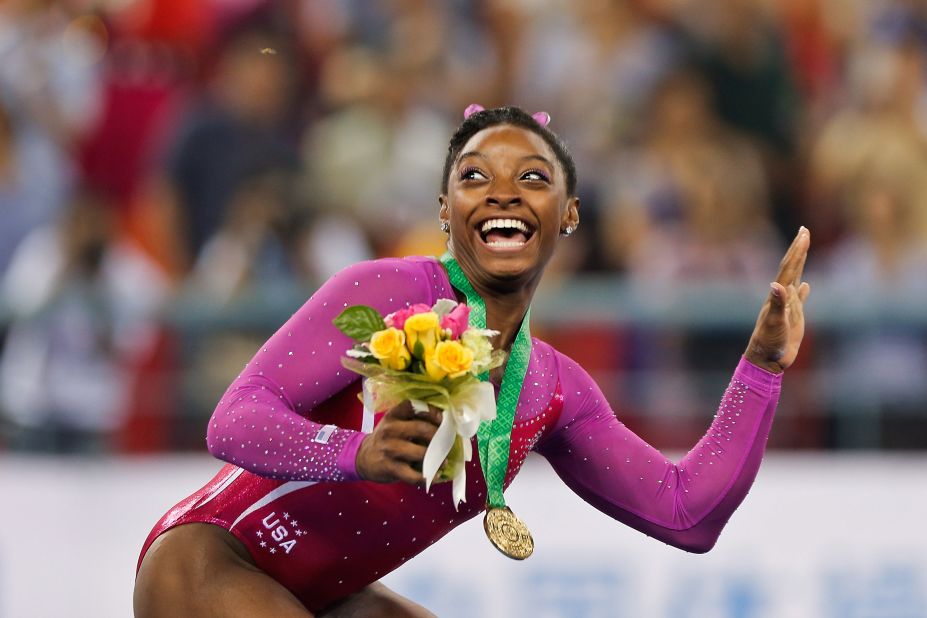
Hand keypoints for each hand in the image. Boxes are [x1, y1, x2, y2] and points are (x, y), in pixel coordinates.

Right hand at [355, 401, 442, 484]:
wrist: (362, 458)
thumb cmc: (386, 439)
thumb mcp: (394, 423)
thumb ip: (413, 420)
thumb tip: (445, 424)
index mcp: (393, 415)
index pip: (414, 406)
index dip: (432, 411)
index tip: (444, 419)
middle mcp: (390, 429)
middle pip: (422, 429)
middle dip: (440, 436)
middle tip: (448, 442)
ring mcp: (390, 449)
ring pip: (421, 452)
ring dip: (437, 458)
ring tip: (444, 461)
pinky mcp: (390, 467)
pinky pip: (414, 475)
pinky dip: (428, 477)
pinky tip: (435, 477)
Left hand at [744, 227, 810, 372]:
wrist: (766, 359)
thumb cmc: (769, 342)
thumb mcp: (775, 323)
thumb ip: (777, 304)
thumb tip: (777, 285)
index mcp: (778, 294)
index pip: (789, 267)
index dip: (798, 250)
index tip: (804, 233)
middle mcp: (782, 296)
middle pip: (792, 267)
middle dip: (799, 249)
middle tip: (805, 230)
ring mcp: (788, 306)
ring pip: (795, 279)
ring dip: (801, 263)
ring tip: (803, 248)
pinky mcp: (793, 318)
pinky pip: (799, 299)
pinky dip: (803, 290)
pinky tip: (805, 285)